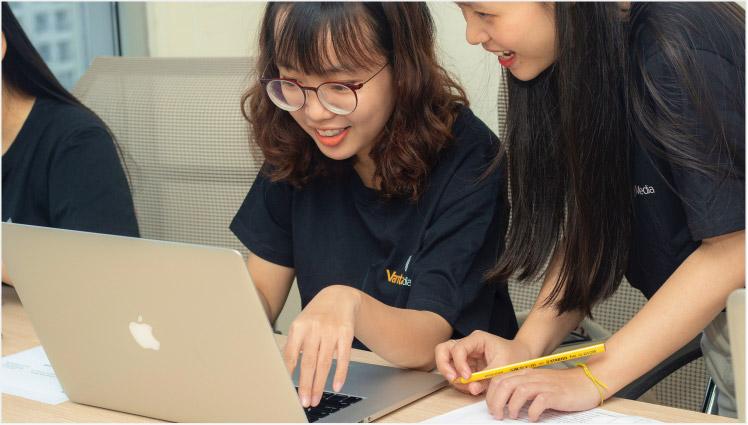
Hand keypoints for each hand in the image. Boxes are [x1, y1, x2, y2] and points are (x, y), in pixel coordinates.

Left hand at [283, 285, 359, 407]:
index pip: (292, 354)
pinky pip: (344, 357)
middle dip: (306, 385)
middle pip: (309, 362)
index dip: (290, 374)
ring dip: (320, 384)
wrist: (339, 297)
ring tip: (316, 398)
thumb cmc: (316, 315)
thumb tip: (286, 372)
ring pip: (325, 363)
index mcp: (299, 326)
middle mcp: (315, 328)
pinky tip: (337, 386)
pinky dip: (340, 374)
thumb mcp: (301, 325)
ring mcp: (331, 331)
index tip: (288, 391)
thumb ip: (294, 345)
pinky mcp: (346, 334)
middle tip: (304, 401)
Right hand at [435, 330, 532, 395]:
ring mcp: (465, 355)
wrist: (522, 357)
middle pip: (443, 350)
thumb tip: (472, 388)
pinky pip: (455, 373)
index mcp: (477, 339)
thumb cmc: (515, 356)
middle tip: (453, 379)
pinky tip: (471, 387)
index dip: (459, 363)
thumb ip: (487, 377)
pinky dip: (459, 382)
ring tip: (466, 386)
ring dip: (451, 376)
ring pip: (445, 361)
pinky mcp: (466, 365)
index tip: (467, 377)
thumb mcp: (503, 366)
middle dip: (445, 366)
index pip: (458, 348)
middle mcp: (467, 344)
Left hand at [484, 365, 602, 421]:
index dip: (491, 395)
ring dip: (512, 406)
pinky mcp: (556, 394)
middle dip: (496, 402)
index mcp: (525, 374)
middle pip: (505, 385)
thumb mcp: (538, 384)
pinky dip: (533, 411)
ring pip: (518, 391)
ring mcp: (544, 385)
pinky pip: (539, 401)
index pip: (499, 379)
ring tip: (513, 416)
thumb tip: (504, 403)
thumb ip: (522, 389)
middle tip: (498, 415)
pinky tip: (533, 418)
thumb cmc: (562, 386)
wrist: (587, 382)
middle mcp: (532, 377)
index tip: (492, 408)